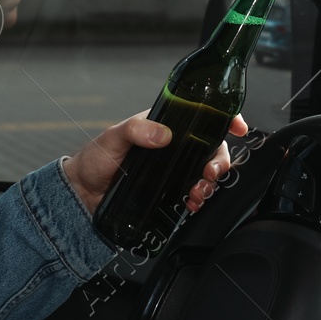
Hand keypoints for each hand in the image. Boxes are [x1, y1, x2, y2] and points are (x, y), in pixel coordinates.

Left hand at [62, 110, 248, 214]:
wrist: (82, 194)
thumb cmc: (95, 160)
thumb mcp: (113, 138)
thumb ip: (136, 131)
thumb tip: (163, 134)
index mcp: (164, 124)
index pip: (201, 115)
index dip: (225, 118)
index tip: (238, 126)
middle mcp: (174, 145)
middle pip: (212, 147)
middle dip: (220, 160)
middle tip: (210, 173)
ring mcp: (173, 169)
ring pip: (206, 172)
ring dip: (210, 183)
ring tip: (198, 192)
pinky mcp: (169, 190)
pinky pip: (194, 192)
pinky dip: (199, 198)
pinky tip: (192, 203)